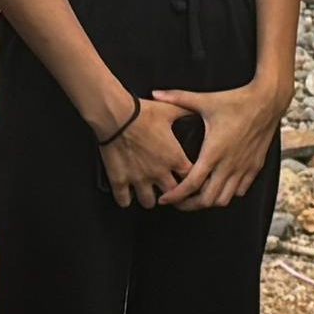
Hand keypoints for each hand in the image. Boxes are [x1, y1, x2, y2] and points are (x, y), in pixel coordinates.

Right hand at [94, 90, 192, 209]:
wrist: (116, 114)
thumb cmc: (143, 112)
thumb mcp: (170, 110)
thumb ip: (186, 113)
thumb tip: (197, 110)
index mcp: (175, 158)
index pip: (192, 179)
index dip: (190, 180)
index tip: (186, 178)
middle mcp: (159, 173)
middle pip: (173, 195)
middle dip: (171, 193)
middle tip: (167, 189)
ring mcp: (139, 179)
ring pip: (149, 203)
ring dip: (149, 198)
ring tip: (147, 192)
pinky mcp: (120, 181)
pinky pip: (123, 201)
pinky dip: (124, 199)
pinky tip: (126, 195)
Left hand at [166, 80, 284, 210]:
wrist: (268, 101)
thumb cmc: (237, 101)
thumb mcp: (205, 100)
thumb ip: (178, 98)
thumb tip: (156, 94)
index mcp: (213, 152)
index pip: (192, 184)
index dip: (176, 195)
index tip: (165, 199)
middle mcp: (229, 164)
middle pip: (207, 200)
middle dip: (189, 205)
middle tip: (178, 202)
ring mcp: (244, 168)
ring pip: (225, 199)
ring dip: (209, 201)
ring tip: (196, 197)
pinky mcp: (255, 167)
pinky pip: (240, 190)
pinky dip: (227, 193)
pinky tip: (219, 186)